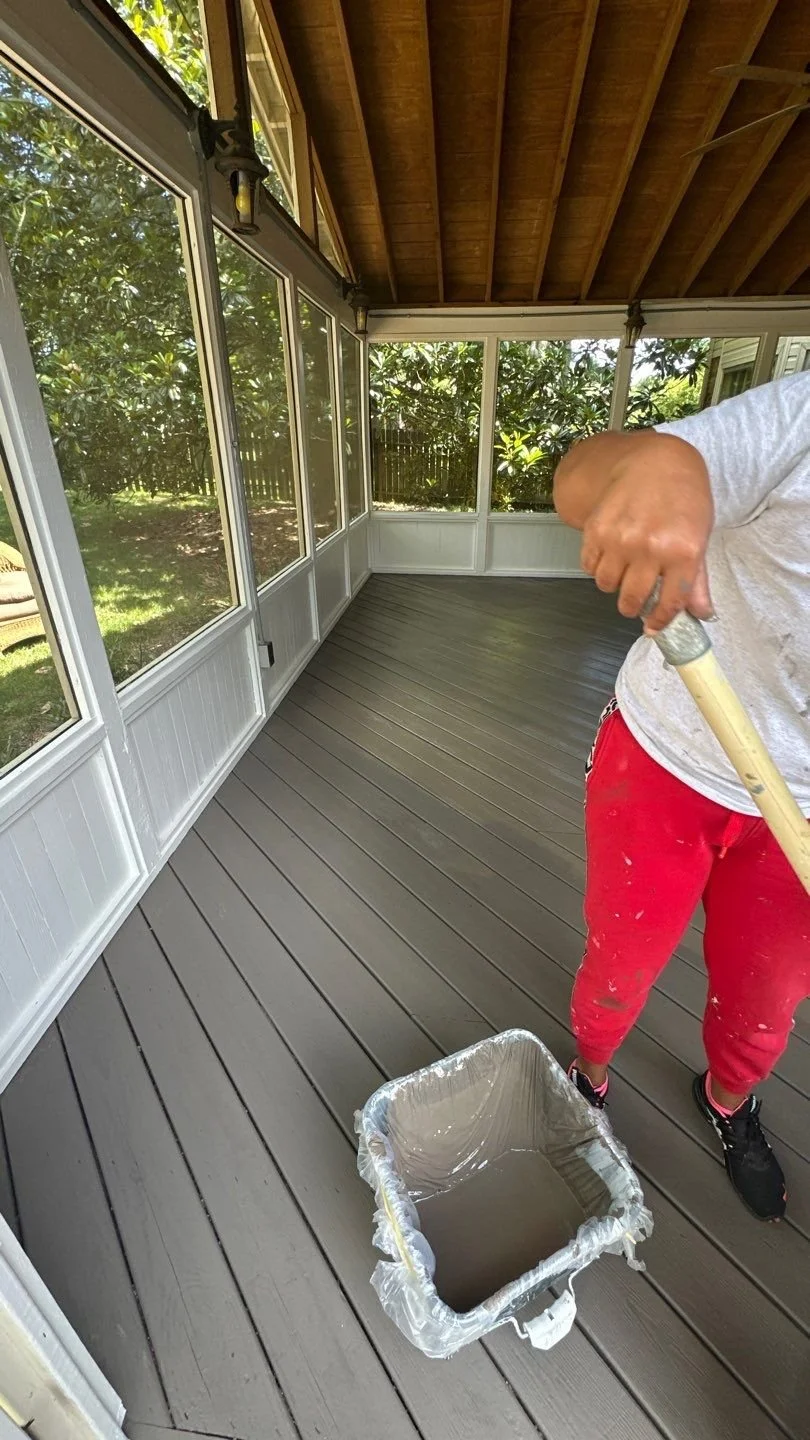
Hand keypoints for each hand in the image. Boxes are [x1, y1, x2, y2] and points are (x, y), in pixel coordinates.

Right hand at [578, 433, 714, 630]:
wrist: (653, 460)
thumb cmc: (683, 496)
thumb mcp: (700, 535)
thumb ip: (697, 579)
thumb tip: (702, 615)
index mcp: (684, 551)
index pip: (670, 602)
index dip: (661, 619)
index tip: (655, 625)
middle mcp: (651, 548)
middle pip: (633, 599)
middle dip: (633, 606)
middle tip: (635, 599)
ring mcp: (620, 539)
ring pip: (607, 586)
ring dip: (614, 585)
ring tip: (623, 571)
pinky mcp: (596, 530)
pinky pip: (590, 567)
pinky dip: (597, 567)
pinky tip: (610, 554)